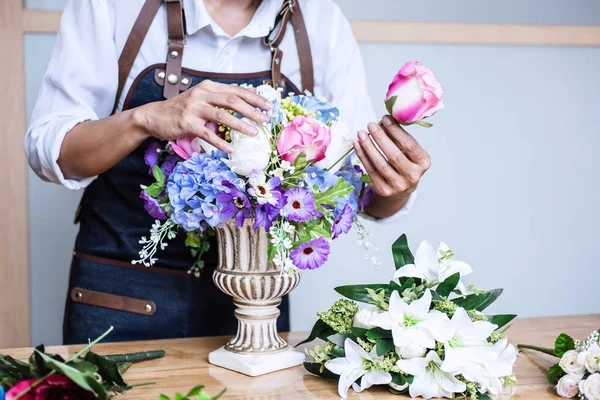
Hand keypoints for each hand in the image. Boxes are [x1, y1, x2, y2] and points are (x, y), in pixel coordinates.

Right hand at [134, 80, 272, 152]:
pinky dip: (220, 142)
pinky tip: (230, 148)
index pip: (236, 90)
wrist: (154, 116)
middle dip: (252, 110)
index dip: (254, 98)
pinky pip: (207, 134)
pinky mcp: (186, 123)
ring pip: (222, 115)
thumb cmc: (182, 109)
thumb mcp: (201, 98)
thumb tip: (248, 100)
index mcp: (208, 87)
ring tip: (253, 133)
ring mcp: (193, 108)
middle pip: (232, 100)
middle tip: (265, 119)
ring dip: (240, 125)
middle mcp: (201, 94)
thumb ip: (221, 98)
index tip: (269, 106)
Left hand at [353, 115, 430, 202]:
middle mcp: (413, 176)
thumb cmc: (405, 164)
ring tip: (361, 133)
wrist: (400, 190)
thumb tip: (383, 121)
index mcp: (423, 162)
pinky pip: (370, 170)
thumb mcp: (408, 152)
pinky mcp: (383, 190)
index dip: (396, 131)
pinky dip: (362, 156)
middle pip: (394, 155)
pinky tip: (357, 145)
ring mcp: (398, 185)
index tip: (385, 119)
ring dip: (368, 147)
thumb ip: (399, 138)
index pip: (409, 145)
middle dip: (380, 138)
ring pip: (380, 164)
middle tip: (371, 125)